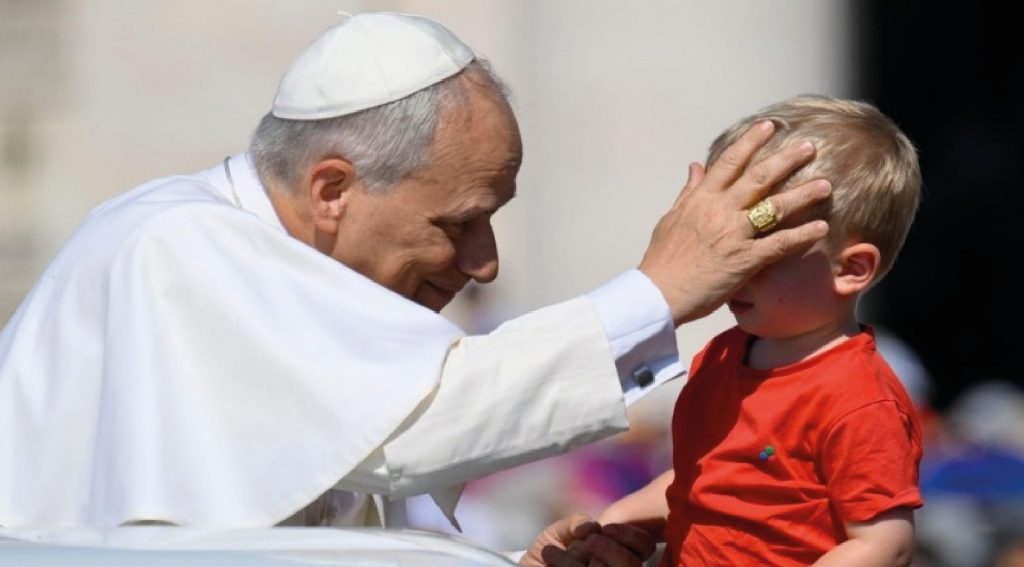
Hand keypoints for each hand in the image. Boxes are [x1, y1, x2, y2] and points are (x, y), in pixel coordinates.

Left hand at [521, 515, 655, 566]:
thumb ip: (578, 523)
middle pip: (631, 565)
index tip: (606, 528)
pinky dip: (566, 566)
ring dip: (576, 560)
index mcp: (615, 554)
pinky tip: (549, 557)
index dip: (631, 536)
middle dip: (612, 549)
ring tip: (551, 552)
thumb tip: (592, 528)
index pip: (644, 546)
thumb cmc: (547, 552)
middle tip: (589, 542)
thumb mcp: (561, 531)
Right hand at [639, 120, 831, 324]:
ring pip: (776, 207)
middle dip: (786, 159)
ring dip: (803, 194)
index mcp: (702, 199)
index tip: (768, 126)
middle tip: (809, 146)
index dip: (750, 142)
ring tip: (826, 184)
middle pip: (760, 177)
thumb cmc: (662, 259)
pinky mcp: (745, 260)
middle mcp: (721, 211)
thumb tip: (696, 166)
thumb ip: (688, 192)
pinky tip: (822, 228)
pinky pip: (780, 244)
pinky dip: (802, 235)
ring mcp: (735, 234)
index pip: (730, 162)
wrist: (658, 294)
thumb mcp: (671, 219)